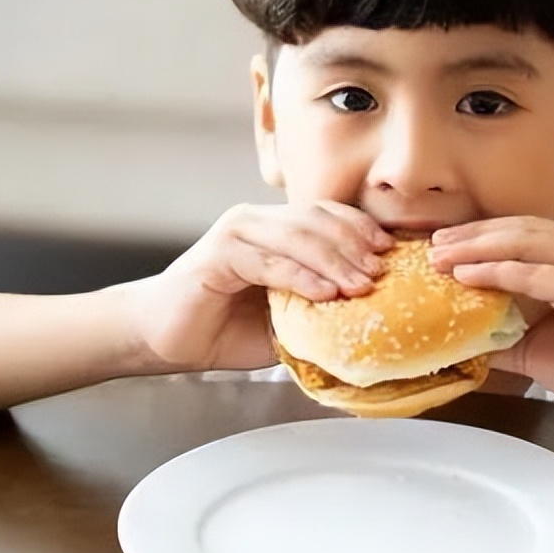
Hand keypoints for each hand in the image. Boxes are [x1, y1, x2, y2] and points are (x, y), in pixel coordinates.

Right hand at [126, 201, 393, 371]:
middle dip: (355, 245)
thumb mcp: (284, 318)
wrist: (162, 337)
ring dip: (334, 260)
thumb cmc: (222, 328)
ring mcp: (236, 234)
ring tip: (362, 285)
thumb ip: (318, 308)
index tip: (391, 251)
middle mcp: (256, 222)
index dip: (361, 228)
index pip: (326, 215)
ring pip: (297, 236)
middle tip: (382, 272)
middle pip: (317, 220)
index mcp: (273, 228)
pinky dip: (300, 276)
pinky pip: (268, 262)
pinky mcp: (219, 255)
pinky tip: (325, 292)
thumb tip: (371, 317)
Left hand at [429, 217, 553, 420]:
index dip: (488, 233)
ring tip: (440, 256)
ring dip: (476, 248)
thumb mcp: (543, 339)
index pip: (532, 231)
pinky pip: (531, 274)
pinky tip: (464, 275)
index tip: (450, 241)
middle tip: (435, 242)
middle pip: (524, 228)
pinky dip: (494, 272)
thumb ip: (508, 325)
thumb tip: (463, 331)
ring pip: (524, 244)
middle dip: (475, 234)